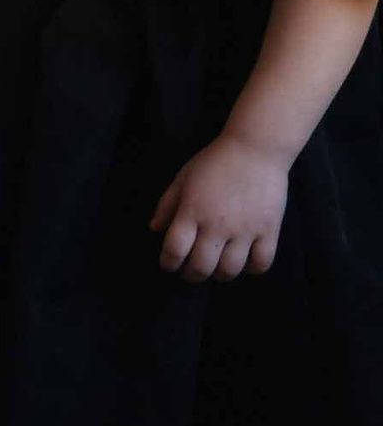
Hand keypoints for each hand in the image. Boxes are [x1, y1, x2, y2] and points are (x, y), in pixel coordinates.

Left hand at [150, 135, 291, 280]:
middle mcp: (217, 225)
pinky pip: (262, 262)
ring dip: (220, 276)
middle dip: (192, 275)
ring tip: (216, 270)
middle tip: (190, 273)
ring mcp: (245, 230)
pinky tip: (245, 264)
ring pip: (230, 269)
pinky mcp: (269, 230)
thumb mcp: (182, 179)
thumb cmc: (214, 162)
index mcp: (191, 212)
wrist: (255, 149)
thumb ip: (167, 205)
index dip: (168, 263)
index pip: (174, 249)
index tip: (168, 265)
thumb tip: (154, 229)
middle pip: (201, 266)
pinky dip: (252, 270)